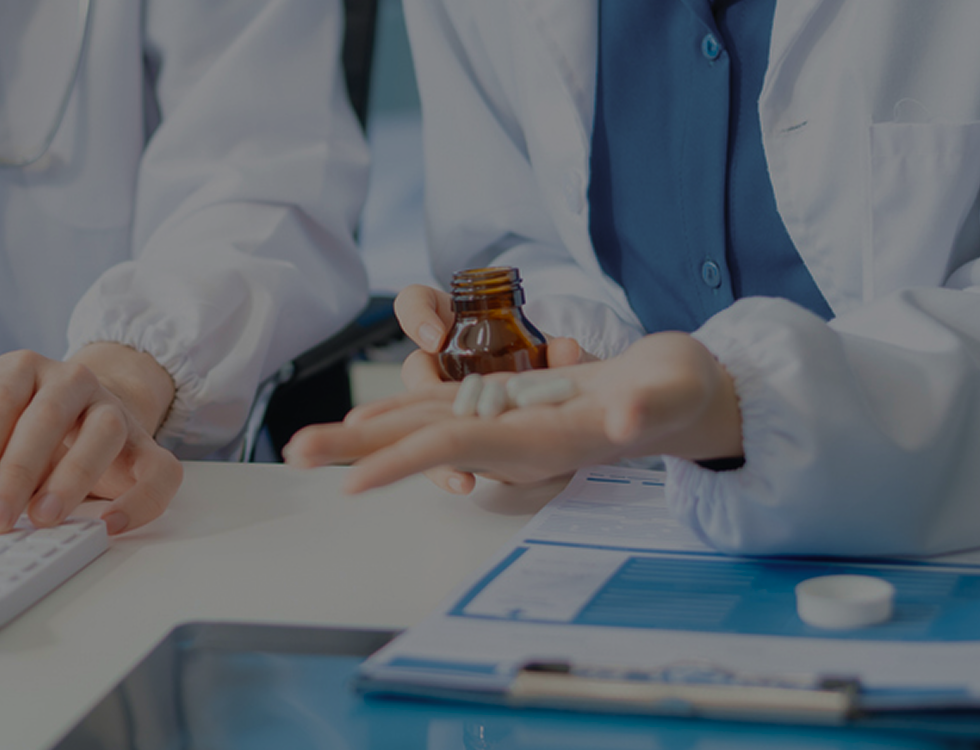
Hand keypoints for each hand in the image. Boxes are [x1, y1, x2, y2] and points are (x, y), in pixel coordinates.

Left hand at [0, 344, 182, 535]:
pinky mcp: (148, 446)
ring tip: (44, 519)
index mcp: (22, 370)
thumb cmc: (19, 431)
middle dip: (17, 471)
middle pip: (48, 416)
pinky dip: (140, 501)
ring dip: (72, 479)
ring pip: (104, 432)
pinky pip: (158, 470)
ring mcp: (114, 410)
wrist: (81, 419)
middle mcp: (71, 380)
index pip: (0, 399)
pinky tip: (109, 525)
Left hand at [285, 332, 742, 493]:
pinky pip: (441, 413)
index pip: (456, 448)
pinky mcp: (507, 407)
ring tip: (304, 444)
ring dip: (362, 437)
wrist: (687, 399)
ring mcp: (505, 425)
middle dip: (354, 452)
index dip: (402, 461)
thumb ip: (650, 408)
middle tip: (291, 455)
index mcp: (540, 440)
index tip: (350, 484)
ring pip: (419, 430)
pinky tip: (365, 421)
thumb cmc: (681, 395)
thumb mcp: (672, 392)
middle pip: (418, 445)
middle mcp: (511, 441)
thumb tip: (623, 421)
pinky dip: (400, 415)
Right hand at [387, 284, 593, 493]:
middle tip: (440, 399)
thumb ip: (559, 350)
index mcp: (457, 323)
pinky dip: (444, 468)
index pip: (417, 303)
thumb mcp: (552, 352)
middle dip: (422, 387)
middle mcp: (443, 362)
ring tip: (449, 457)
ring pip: (416, 417)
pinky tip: (464, 481)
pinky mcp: (452, 435)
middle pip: (414, 366)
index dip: (417, 317)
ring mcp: (444, 401)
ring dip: (423, 439)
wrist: (559, 400)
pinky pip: (437, 450)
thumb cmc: (544, 363)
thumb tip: (566, 349)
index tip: (436, 336)